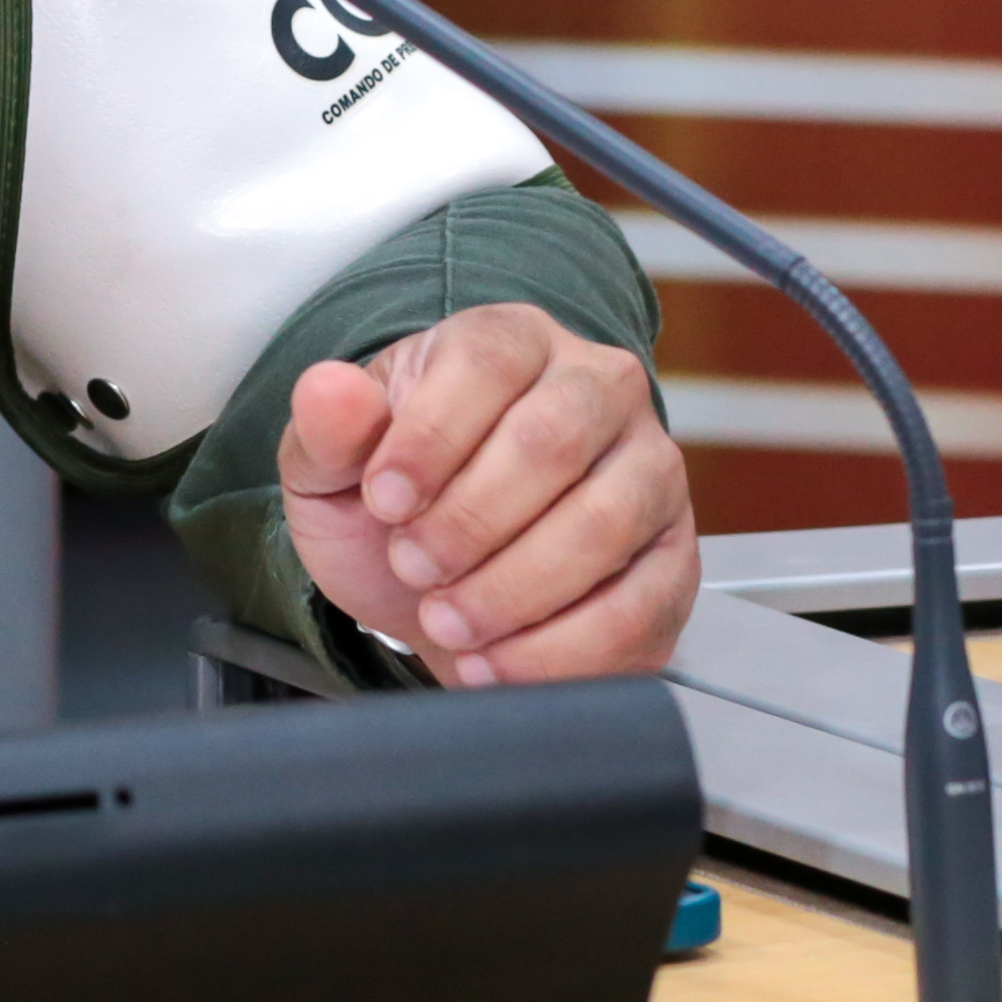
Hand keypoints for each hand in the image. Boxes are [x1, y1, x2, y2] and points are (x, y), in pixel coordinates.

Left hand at [279, 305, 696, 686]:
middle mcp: (598, 389)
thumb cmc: (391, 506)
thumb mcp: (330, 468)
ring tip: (447, 620)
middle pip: (554, 441)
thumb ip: (326, 430)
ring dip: (513, 589)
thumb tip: (329, 389)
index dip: (431, 437)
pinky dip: (560, 649)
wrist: (431, 584)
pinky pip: (641, 605)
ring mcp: (649, 470)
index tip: (383, 500)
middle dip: (469, 522)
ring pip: (605, 524)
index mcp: (511, 341)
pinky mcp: (674, 559)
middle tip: (412, 567)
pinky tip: (499, 660)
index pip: (488, 362)